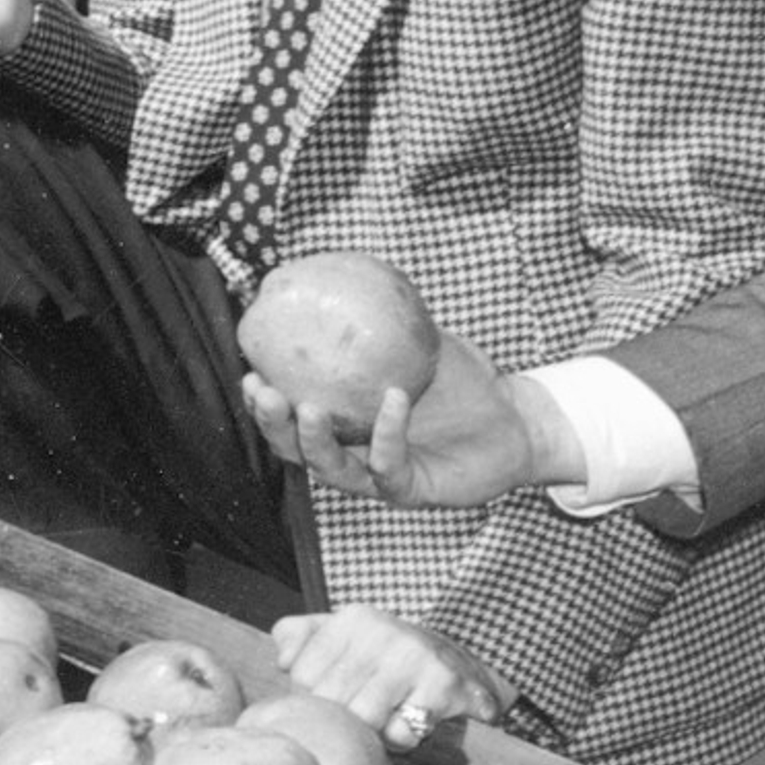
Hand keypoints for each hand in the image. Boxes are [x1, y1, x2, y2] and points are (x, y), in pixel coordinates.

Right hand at [246, 347, 582, 509]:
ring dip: (314, 442)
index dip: (263, 403)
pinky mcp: (414, 491)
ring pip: (333, 471)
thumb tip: (335, 272)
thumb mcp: (417, 341)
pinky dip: (389, 434)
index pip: (291, 419)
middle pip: (296, 451)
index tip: (248, 370)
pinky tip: (394, 399)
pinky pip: (391, 467)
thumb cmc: (463, 381)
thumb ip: (379, 319)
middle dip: (272, 425)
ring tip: (308, 407)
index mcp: (344, 426)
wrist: (515, 417)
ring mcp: (382, 478)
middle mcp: (355, 457)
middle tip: (260, 390)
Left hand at [272, 608, 510, 746]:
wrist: (461, 663)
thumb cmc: (385, 657)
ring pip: (363, 719)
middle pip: (331, 701)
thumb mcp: (340, 634)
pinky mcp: (442, 685)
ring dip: (373, 732)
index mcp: (351, 619)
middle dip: (342, 719)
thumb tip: (282, 660)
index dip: (314, 697)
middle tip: (363, 713)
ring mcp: (413, 655)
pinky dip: (402, 739)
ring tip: (385, 718)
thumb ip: (299, 636)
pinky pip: (402, 732)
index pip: (302, 676)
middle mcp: (381, 630)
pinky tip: (410, 722)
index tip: (337, 695)